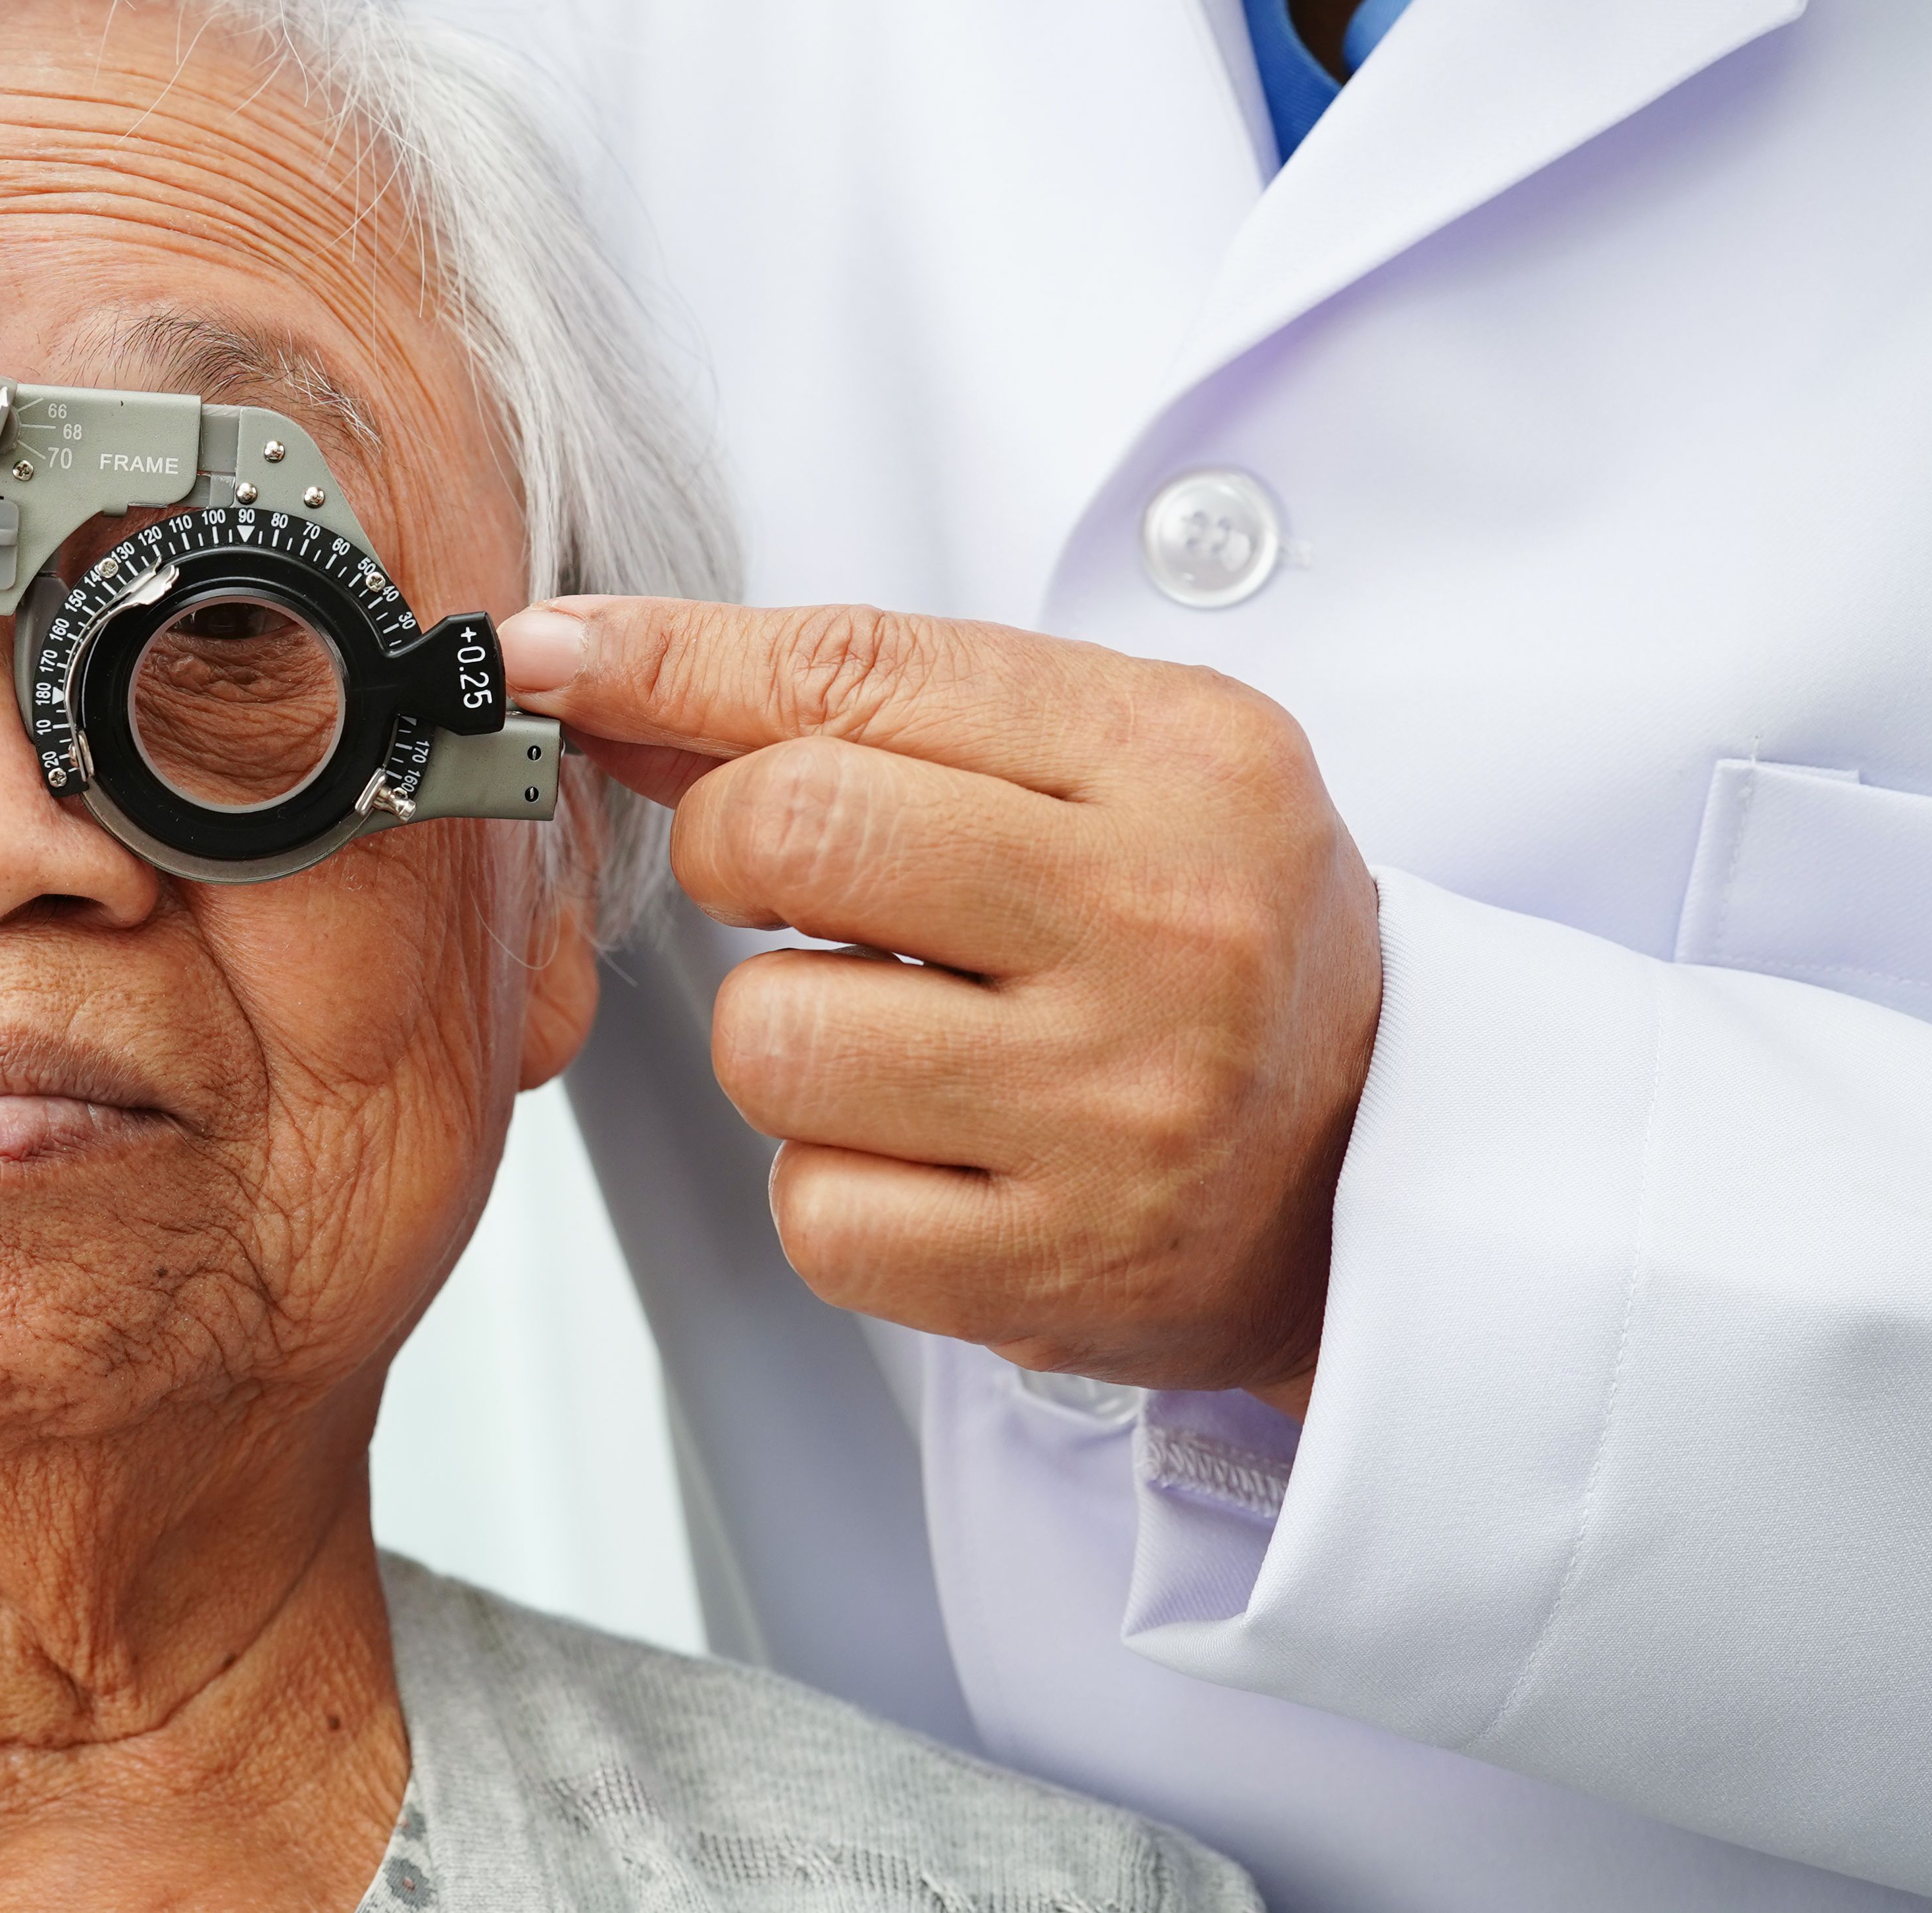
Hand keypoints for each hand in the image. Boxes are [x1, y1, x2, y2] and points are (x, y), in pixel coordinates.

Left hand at [505, 598, 1380, 1415]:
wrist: (1380, 1166)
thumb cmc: (1206, 933)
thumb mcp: (1098, 764)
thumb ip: (867, 709)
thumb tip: (601, 675)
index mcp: (1179, 765)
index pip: (858, 672)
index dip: (667, 659)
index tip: (550, 657)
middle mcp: (1159, 930)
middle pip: (788, 833)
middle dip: (726, 848)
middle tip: (783, 883)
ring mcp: (1114, 1114)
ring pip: (769, 1040)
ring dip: (785, 1037)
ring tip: (899, 1038)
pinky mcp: (1054, 1274)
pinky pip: (812, 1211)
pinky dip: (833, 1185)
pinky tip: (932, 1156)